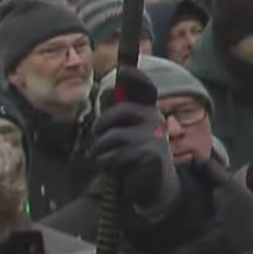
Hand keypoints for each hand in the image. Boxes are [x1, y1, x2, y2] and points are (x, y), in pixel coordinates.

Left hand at [90, 81, 179, 220]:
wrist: (153, 182)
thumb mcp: (128, 128)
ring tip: (98, 154)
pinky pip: (115, 154)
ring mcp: (154, 136)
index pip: (145, 87)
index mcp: (148, 109)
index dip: (135, 77)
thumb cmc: (134, 151)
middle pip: (122, 110)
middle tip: (97, 134)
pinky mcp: (149, 155)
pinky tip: (108, 164)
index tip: (123, 71)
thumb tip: (110, 90)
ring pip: (114, 135)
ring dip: (99, 147)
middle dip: (102, 123)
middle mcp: (154, 118)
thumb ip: (119, 111)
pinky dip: (105, 160)